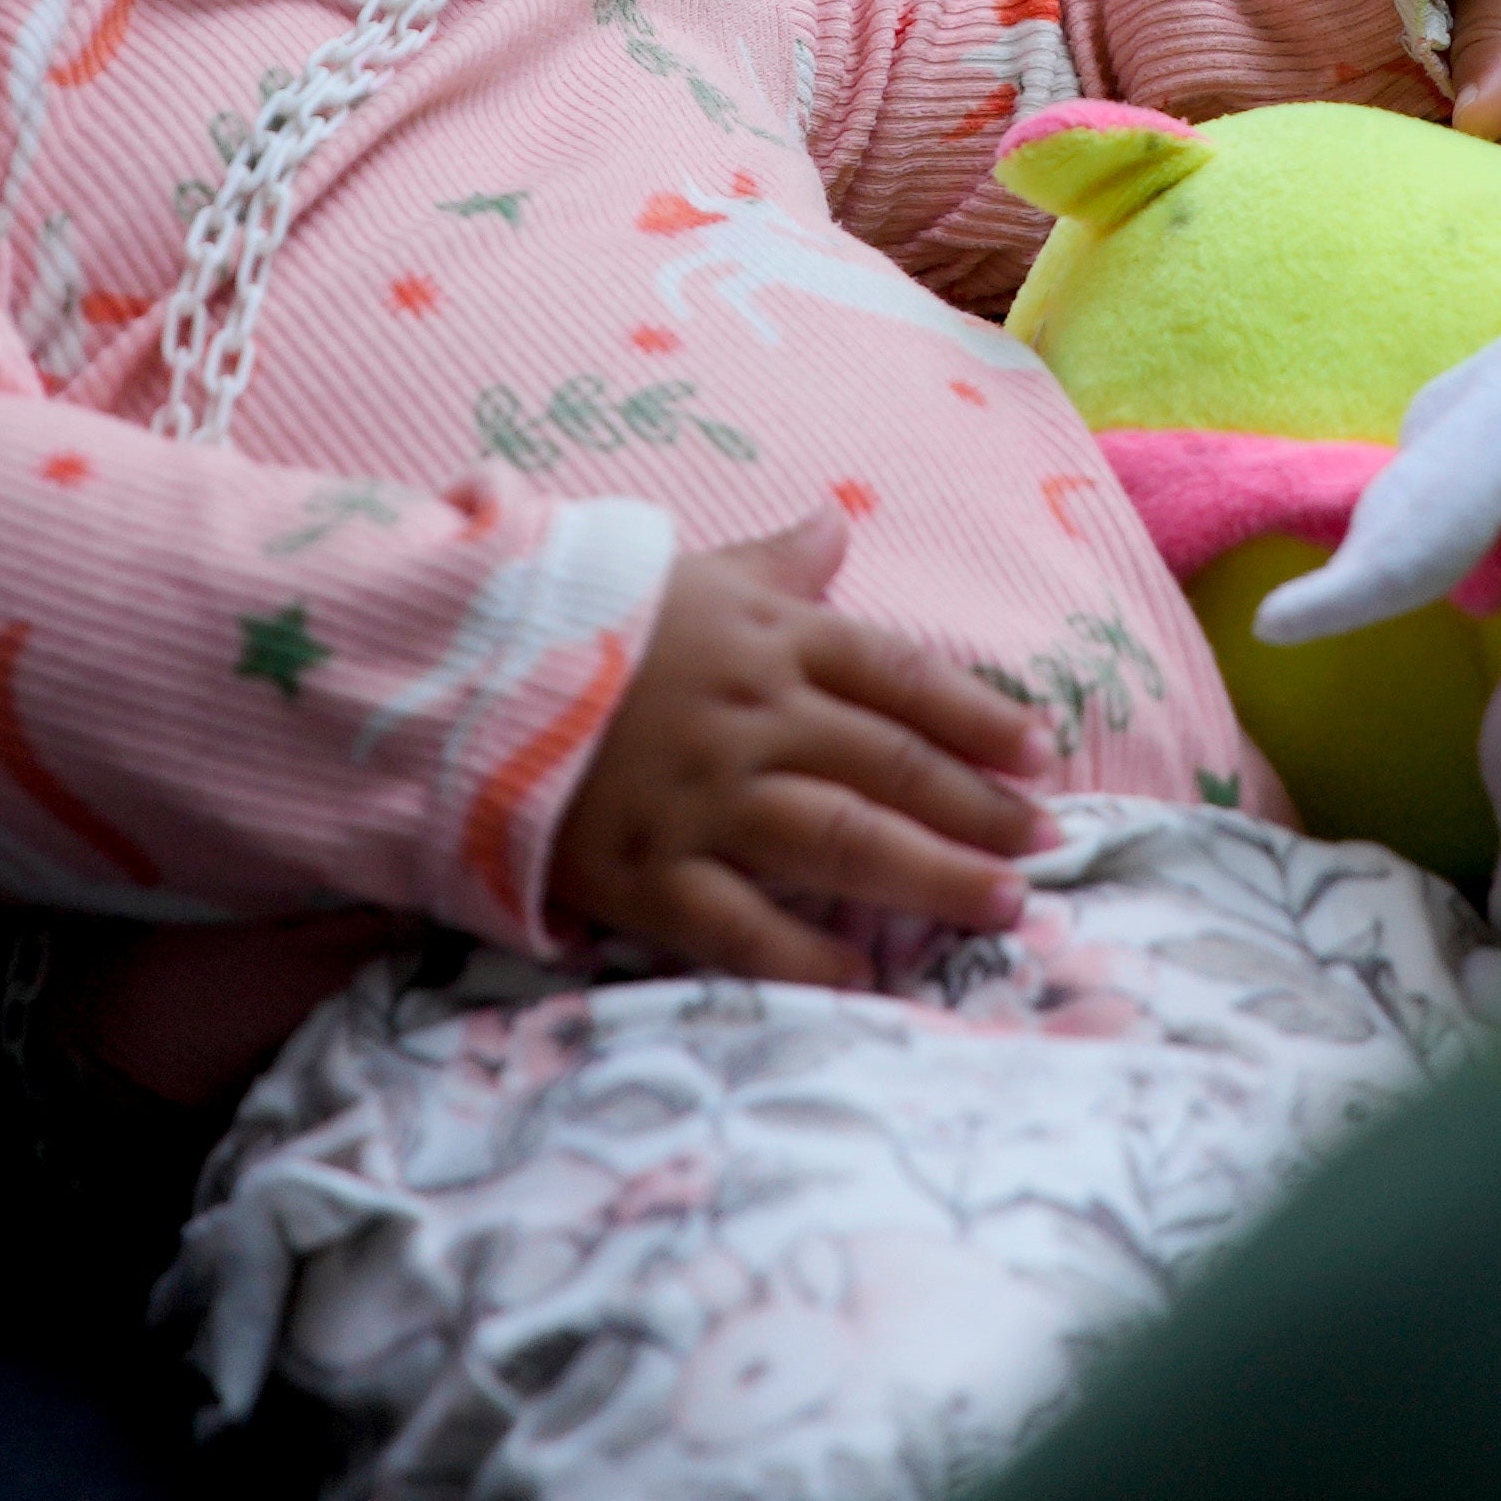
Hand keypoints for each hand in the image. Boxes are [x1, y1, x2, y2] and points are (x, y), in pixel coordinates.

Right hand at [545, 512, 1050, 985]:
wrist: (452, 672)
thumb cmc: (580, 620)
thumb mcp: (687, 574)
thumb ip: (774, 564)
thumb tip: (837, 524)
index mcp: (765, 637)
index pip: (898, 674)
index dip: (978, 715)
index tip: (1041, 751)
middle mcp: (749, 715)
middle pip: (889, 764)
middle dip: (980, 807)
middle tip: (1048, 845)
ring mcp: (699, 797)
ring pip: (840, 840)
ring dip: (933, 874)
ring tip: (1002, 904)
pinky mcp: (644, 871)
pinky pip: (743, 924)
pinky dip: (810, 955)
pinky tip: (868, 976)